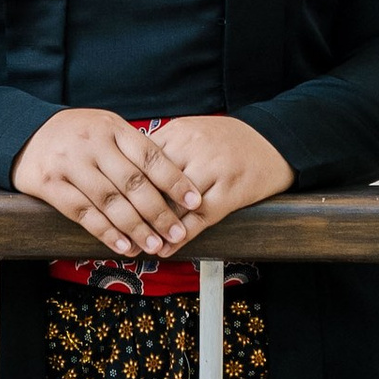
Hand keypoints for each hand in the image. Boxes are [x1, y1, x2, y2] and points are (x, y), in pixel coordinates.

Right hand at [11, 108, 206, 258]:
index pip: (150, 156)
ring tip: (155, 245)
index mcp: (112, 127)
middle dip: (159, 212)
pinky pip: (83, 213)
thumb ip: (133, 149)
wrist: (25, 133)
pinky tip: (123, 245)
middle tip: (178, 233)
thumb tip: (174, 180)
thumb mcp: (106, 128)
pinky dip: (106, 232)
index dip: (174, 180)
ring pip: (110, 201)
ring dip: (136, 228)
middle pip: (133, 183)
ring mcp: (70, 164)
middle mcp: (93, 144)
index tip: (194, 201)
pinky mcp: (50, 184)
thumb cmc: (77, 135)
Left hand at [127, 114, 292, 247]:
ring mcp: (213, 169)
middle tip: (114, 229)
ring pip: (175, 203)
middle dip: (133, 208)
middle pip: (154, 183)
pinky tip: (167, 248)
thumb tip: (128, 171)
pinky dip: (181, 235)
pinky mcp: (230, 191)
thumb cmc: (227, 140)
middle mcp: (193, 147)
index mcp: (179, 131)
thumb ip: (163, 148)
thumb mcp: (192, 131)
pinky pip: (200, 218)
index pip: (140, 161)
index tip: (106, 203)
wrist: (273, 140)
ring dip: (154, 227)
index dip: (122, 185)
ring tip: (137, 244)